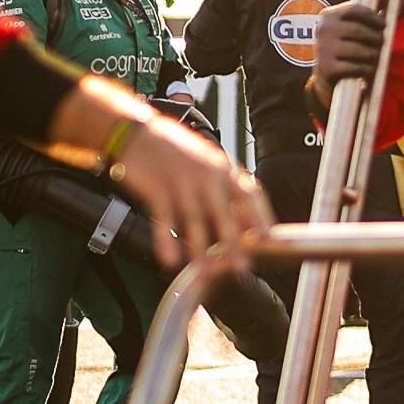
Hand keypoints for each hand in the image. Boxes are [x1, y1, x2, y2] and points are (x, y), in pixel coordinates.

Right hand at [113, 113, 269, 268]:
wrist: (135, 131)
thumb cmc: (171, 149)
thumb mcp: (205, 161)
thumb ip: (223, 186)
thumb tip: (243, 217)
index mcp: (221, 168)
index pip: (250, 194)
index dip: (260, 218)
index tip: (268, 240)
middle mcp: (205, 174)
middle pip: (224, 213)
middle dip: (234, 243)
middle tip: (241, 267)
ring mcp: (181, 181)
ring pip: (195, 220)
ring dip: (200, 250)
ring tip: (206, 272)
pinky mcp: (156, 187)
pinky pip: (164, 218)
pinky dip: (165, 240)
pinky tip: (170, 259)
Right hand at [313, 0, 386, 86]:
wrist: (325, 74)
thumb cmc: (345, 44)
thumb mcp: (352, 24)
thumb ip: (371, 4)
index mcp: (328, 15)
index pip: (354, 9)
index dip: (372, 16)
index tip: (383, 24)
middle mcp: (323, 29)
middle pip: (359, 30)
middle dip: (376, 38)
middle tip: (381, 43)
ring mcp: (323, 49)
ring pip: (360, 50)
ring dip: (373, 55)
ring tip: (374, 56)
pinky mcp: (327, 68)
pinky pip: (356, 67)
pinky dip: (366, 69)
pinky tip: (367, 68)